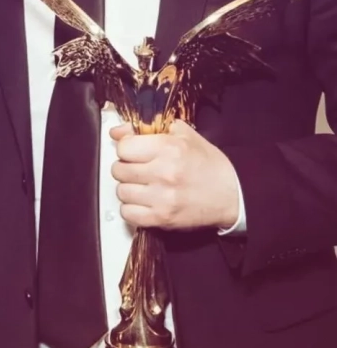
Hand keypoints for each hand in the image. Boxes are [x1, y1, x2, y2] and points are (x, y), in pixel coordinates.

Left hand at [110, 121, 239, 229]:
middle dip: (126, 168)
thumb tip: (116, 132)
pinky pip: (127, 213)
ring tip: (144, 186)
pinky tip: (145, 202)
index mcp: (169, 148)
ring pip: (121, 192)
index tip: (135, 152)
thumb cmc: (209, 165)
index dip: (127, 149)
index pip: (123, 147)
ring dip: (129, 189)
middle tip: (140, 170)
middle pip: (118, 170)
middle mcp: (163, 172)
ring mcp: (161, 198)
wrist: (232, 195)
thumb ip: (148, 128)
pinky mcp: (161, 219)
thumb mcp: (184, 136)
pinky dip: (132, 208)